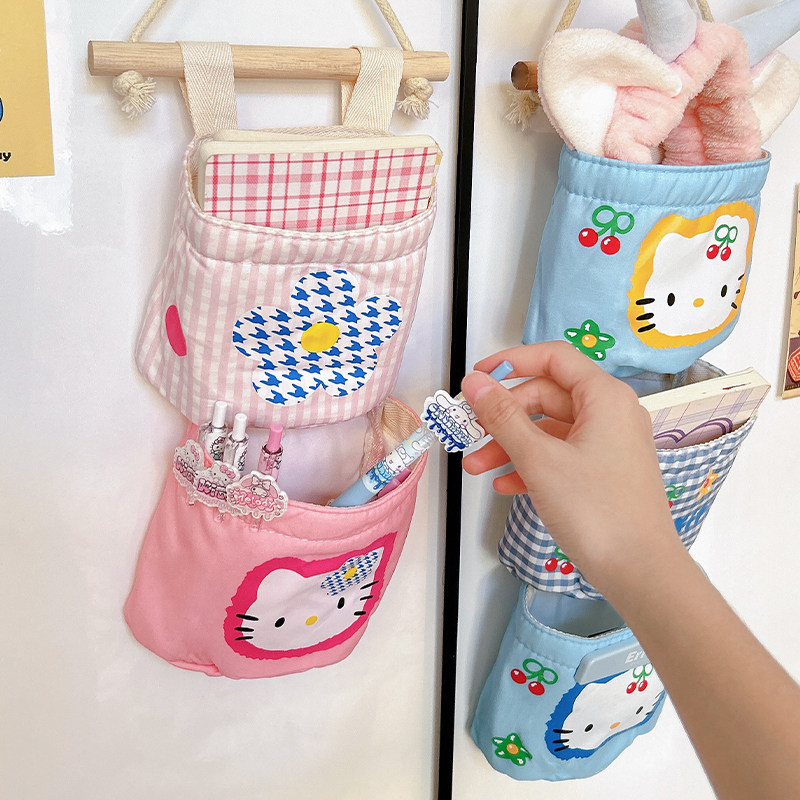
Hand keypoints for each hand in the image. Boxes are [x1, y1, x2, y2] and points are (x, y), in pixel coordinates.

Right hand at [460, 341, 679, 594]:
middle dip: (503, 416)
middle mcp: (611, 413)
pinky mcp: (604, 473)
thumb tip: (476, 382)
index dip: (512, 361)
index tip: (478, 378)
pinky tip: (506, 485)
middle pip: (546, 396)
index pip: (554, 358)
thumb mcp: (539, 458)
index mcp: (604, 397)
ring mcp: (609, 445)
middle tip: (469, 435)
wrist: (640, 572)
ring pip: (549, 430)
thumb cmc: (596, 509)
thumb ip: (503, 417)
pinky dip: (532, 465)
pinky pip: (561, 456)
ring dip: (511, 445)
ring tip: (476, 468)